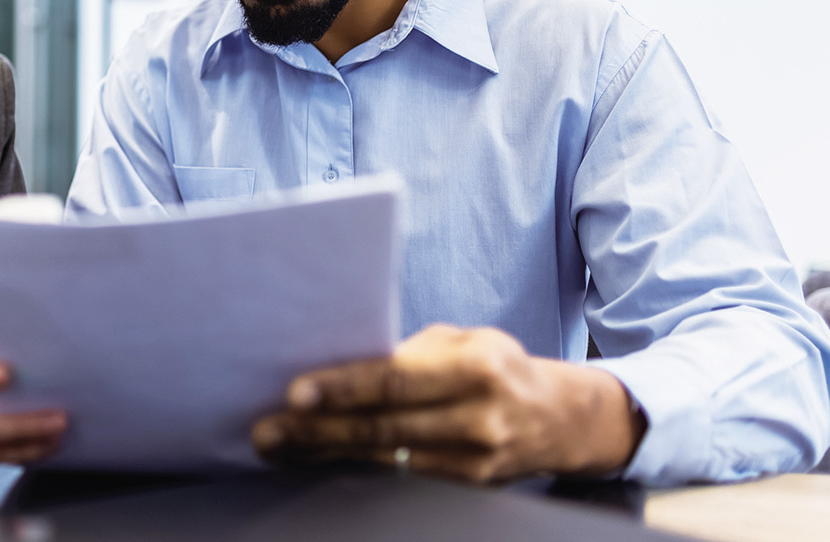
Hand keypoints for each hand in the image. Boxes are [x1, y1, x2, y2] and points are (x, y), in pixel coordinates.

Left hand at [252, 324, 643, 483]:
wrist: (561, 419)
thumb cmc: (497, 367)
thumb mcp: (465, 342)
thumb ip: (412, 354)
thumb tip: (344, 363)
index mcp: (477, 367)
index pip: (397, 379)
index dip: (343, 388)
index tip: (295, 393)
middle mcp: (479, 417)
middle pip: (384, 427)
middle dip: (318, 430)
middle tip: (269, 430)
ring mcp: (475, 460)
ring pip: (385, 457)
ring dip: (326, 453)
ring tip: (280, 447)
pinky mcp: (469, 487)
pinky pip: (401, 475)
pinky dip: (356, 467)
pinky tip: (320, 459)